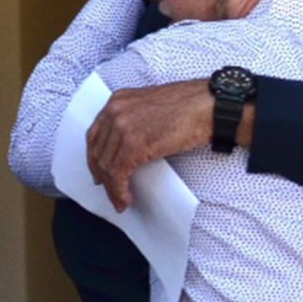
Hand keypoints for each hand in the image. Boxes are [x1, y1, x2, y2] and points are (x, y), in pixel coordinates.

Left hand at [87, 79, 212, 209]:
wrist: (207, 107)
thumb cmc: (190, 107)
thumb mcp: (151, 107)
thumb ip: (134, 121)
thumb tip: (128, 148)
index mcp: (118, 100)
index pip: (95, 134)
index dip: (95, 158)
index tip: (100, 173)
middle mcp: (116, 112)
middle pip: (98, 152)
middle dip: (102, 176)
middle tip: (109, 191)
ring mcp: (123, 127)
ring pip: (107, 166)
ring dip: (112, 188)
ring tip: (121, 201)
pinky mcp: (134, 144)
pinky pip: (118, 174)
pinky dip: (119, 190)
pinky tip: (126, 198)